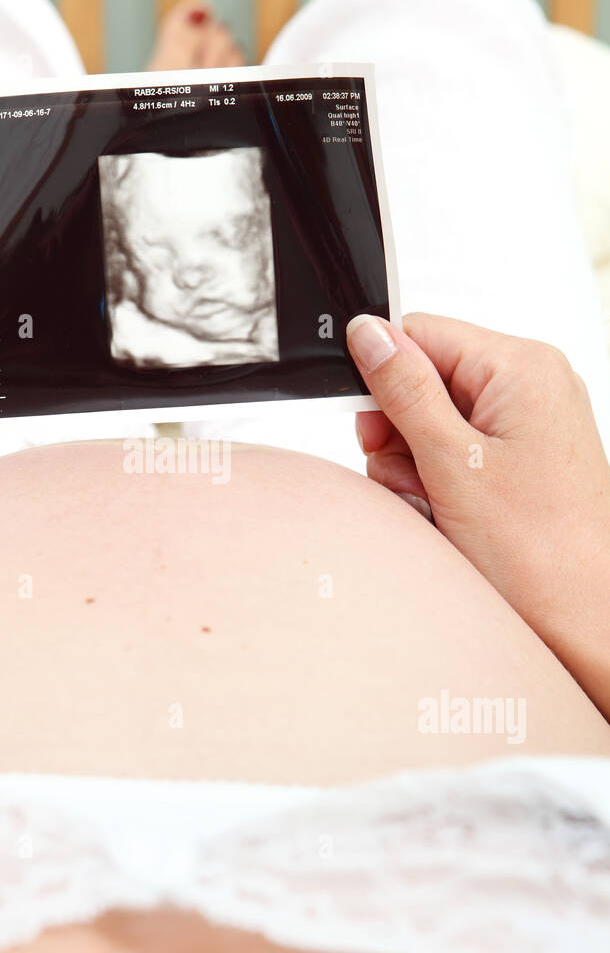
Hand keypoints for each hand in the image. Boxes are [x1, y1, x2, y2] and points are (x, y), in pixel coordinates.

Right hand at [346, 311, 609, 719]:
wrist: (583, 620)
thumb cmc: (538, 552)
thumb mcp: (451, 462)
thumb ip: (404, 390)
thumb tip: (369, 333)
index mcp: (521, 367)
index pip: (422, 333)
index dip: (384, 378)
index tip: (373, 428)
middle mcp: (532, 385)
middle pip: (425, 378)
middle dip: (399, 431)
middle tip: (412, 476)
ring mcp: (529, 423)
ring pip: (433, 419)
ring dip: (414, 463)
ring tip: (437, 504)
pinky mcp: (522, 458)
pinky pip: (457, 450)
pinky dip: (438, 481)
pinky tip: (449, 513)